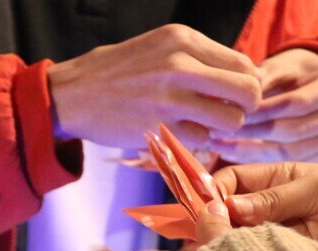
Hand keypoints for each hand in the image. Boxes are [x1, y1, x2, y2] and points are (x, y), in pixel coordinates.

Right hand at [48, 24, 261, 148]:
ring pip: (230, 120)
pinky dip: (195, 143)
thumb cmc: (113, 72)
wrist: (70, 94)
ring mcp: (169, 98)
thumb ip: (195, 58)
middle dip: (243, 108)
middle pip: (248, 91)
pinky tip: (178, 136)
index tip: (228, 97)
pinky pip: (200, 141)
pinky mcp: (157, 127)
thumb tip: (237, 78)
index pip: (243, 64)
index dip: (245, 85)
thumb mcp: (155, 48)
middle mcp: (180, 64)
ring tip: (201, 127)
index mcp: (182, 39)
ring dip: (220, 130)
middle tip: (224, 115)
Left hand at [211, 49, 317, 163]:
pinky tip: (235, 154)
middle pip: (293, 131)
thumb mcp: (285, 65)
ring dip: (251, 151)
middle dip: (252, 133)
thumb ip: (262, 79)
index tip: (228, 115)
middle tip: (218, 134)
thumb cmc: (300, 71)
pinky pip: (291, 162)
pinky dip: (260, 160)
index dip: (259, 112)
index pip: (294, 103)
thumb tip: (230, 97)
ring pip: (291, 152)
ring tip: (220, 146)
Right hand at [215, 162, 317, 250]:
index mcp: (273, 180)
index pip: (228, 183)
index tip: (207, 213)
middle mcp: (270, 208)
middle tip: (213, 240)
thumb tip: (228, 209)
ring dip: (235, 248)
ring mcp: (279, 234)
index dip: (213, 194)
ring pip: (242, 242)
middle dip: (218, 227)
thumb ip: (274, 199)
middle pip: (229, 216)